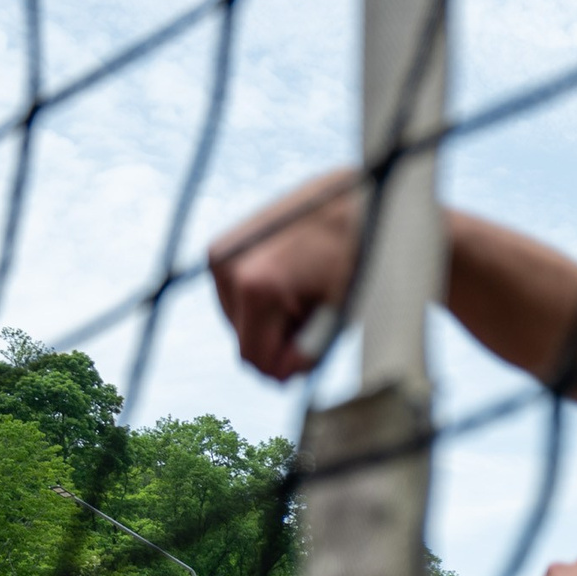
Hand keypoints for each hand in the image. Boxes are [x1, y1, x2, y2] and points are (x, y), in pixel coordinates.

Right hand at [208, 169, 363, 379]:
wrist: (353, 199)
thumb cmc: (355, 257)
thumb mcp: (339, 313)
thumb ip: (308, 352)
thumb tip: (279, 377)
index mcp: (256, 285)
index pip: (253, 357)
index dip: (283, 367)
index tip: (310, 354)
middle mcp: (229, 267)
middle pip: (243, 340)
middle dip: (278, 339)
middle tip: (316, 312)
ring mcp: (221, 254)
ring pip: (238, 320)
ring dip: (271, 319)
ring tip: (306, 289)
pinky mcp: (221, 247)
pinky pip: (235, 296)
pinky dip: (262, 298)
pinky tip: (290, 277)